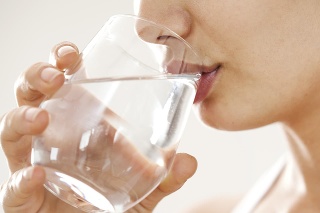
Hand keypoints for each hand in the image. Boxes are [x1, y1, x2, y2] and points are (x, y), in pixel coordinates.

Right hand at [0, 42, 196, 211]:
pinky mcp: (23, 198)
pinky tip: (36, 175)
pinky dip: (21, 180)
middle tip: (54, 75)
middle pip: (31, 98)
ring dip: (21, 119)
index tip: (74, 54)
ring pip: (11, 133)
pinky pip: (14, 186)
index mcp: (76, 126)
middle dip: (36, 78)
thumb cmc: (110, 203)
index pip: (62, 85)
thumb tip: (189, 161)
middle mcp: (50, 140)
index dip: (61, 63)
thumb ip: (163, 177)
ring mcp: (32, 165)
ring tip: (40, 118)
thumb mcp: (140, 187)